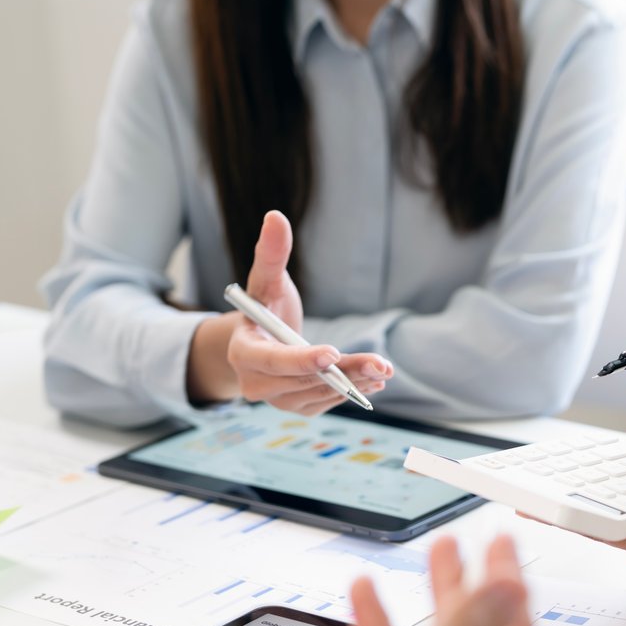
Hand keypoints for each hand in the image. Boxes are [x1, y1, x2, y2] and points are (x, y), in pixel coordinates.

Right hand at [186, 211, 392, 412]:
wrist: (263, 342)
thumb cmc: (265, 307)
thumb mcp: (267, 280)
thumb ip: (270, 254)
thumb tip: (275, 217)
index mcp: (243, 352)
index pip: (272, 360)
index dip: (301, 359)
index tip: (331, 353)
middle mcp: (255, 385)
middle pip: (304, 381)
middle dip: (344, 373)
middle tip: (380, 365)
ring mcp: (278, 402)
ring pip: (321, 393)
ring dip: (355, 383)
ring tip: (383, 369)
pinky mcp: (298, 409)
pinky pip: (327, 402)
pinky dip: (352, 391)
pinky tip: (374, 381)